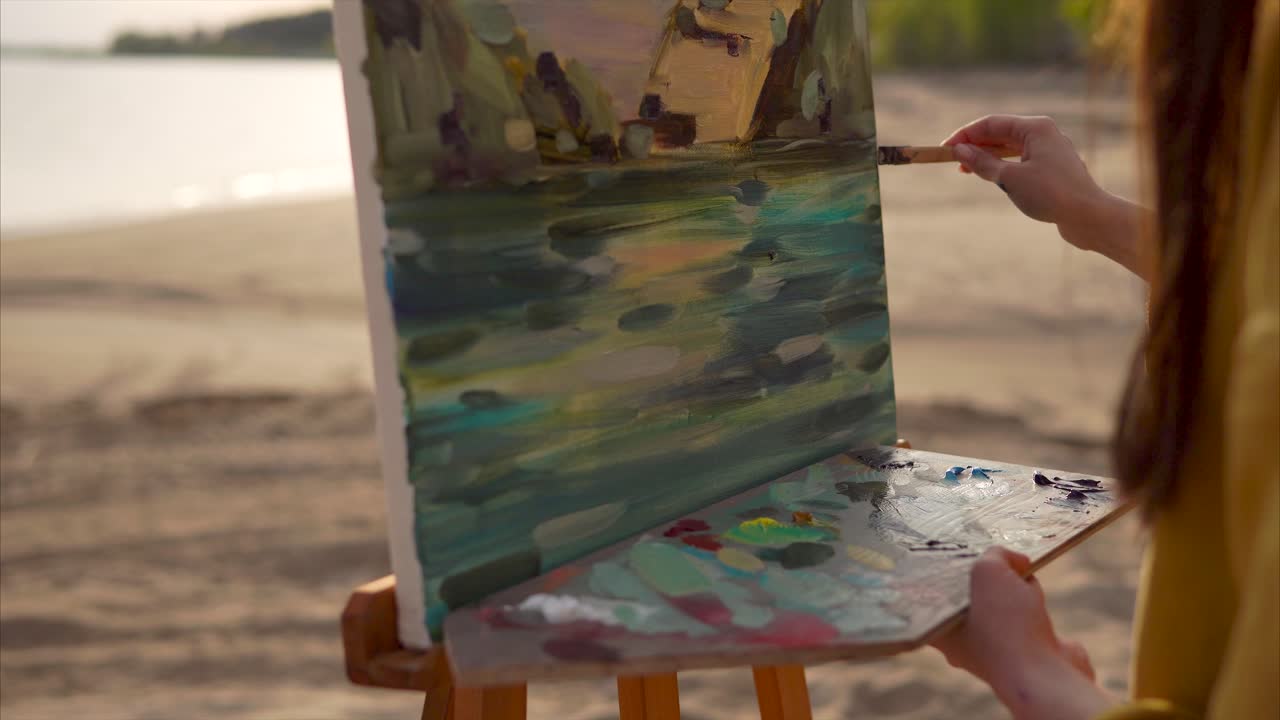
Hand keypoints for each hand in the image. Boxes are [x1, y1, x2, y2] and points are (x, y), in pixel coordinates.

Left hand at [930, 547, 1110, 719]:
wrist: (1043, 673)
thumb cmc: (1003, 625)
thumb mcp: (988, 570)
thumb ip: (995, 556)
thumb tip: (1017, 561)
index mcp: (940, 631)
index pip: (932, 597)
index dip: (943, 573)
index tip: (953, 555)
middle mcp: (963, 645)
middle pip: (968, 597)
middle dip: (983, 577)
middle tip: (992, 560)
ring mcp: (995, 651)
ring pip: (999, 607)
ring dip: (1011, 589)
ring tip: (1019, 574)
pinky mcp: (1026, 653)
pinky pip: (1025, 619)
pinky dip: (1032, 604)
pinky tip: (1035, 593)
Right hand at [941, 115, 1149, 279]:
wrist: (1089, 216)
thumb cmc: (1052, 194)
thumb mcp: (1010, 179)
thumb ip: (983, 163)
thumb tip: (960, 150)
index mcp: (1036, 128)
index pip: (991, 124)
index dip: (965, 135)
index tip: (945, 149)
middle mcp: (1044, 133)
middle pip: (1000, 133)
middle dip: (975, 145)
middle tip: (953, 161)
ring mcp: (1049, 150)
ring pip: (1010, 147)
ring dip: (987, 157)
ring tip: (968, 170)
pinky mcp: (1052, 167)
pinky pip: (1020, 160)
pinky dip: (1002, 166)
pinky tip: (993, 177)